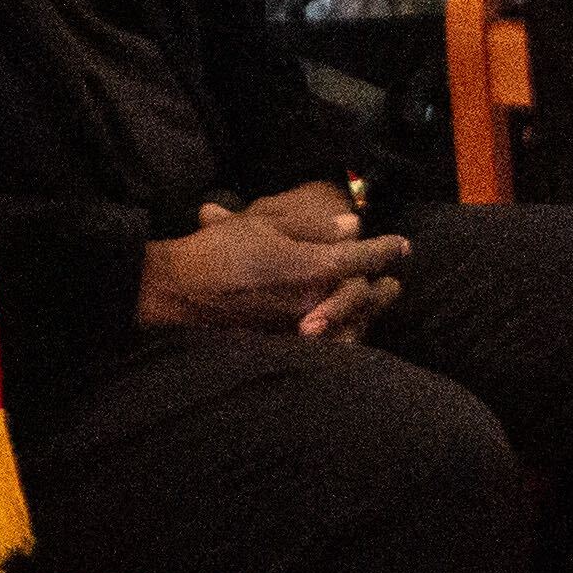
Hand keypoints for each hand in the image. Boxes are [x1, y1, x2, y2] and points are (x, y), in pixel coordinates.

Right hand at [138, 195, 409, 340]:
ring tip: (374, 310)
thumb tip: (353, 225)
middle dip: (381, 287)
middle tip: (393, 284)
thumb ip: (313, 226)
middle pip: (365, 294)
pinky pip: (324, 346)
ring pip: (349, 324)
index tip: (401, 246)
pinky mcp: (280, 346)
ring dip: (365, 314)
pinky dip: (340, 338)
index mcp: (312, 266)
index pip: (363, 257)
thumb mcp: (262, 225)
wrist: (171, 292)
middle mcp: (312, 301)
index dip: (386, 249)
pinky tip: (345, 334)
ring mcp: (297, 328)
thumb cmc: (214, 251)